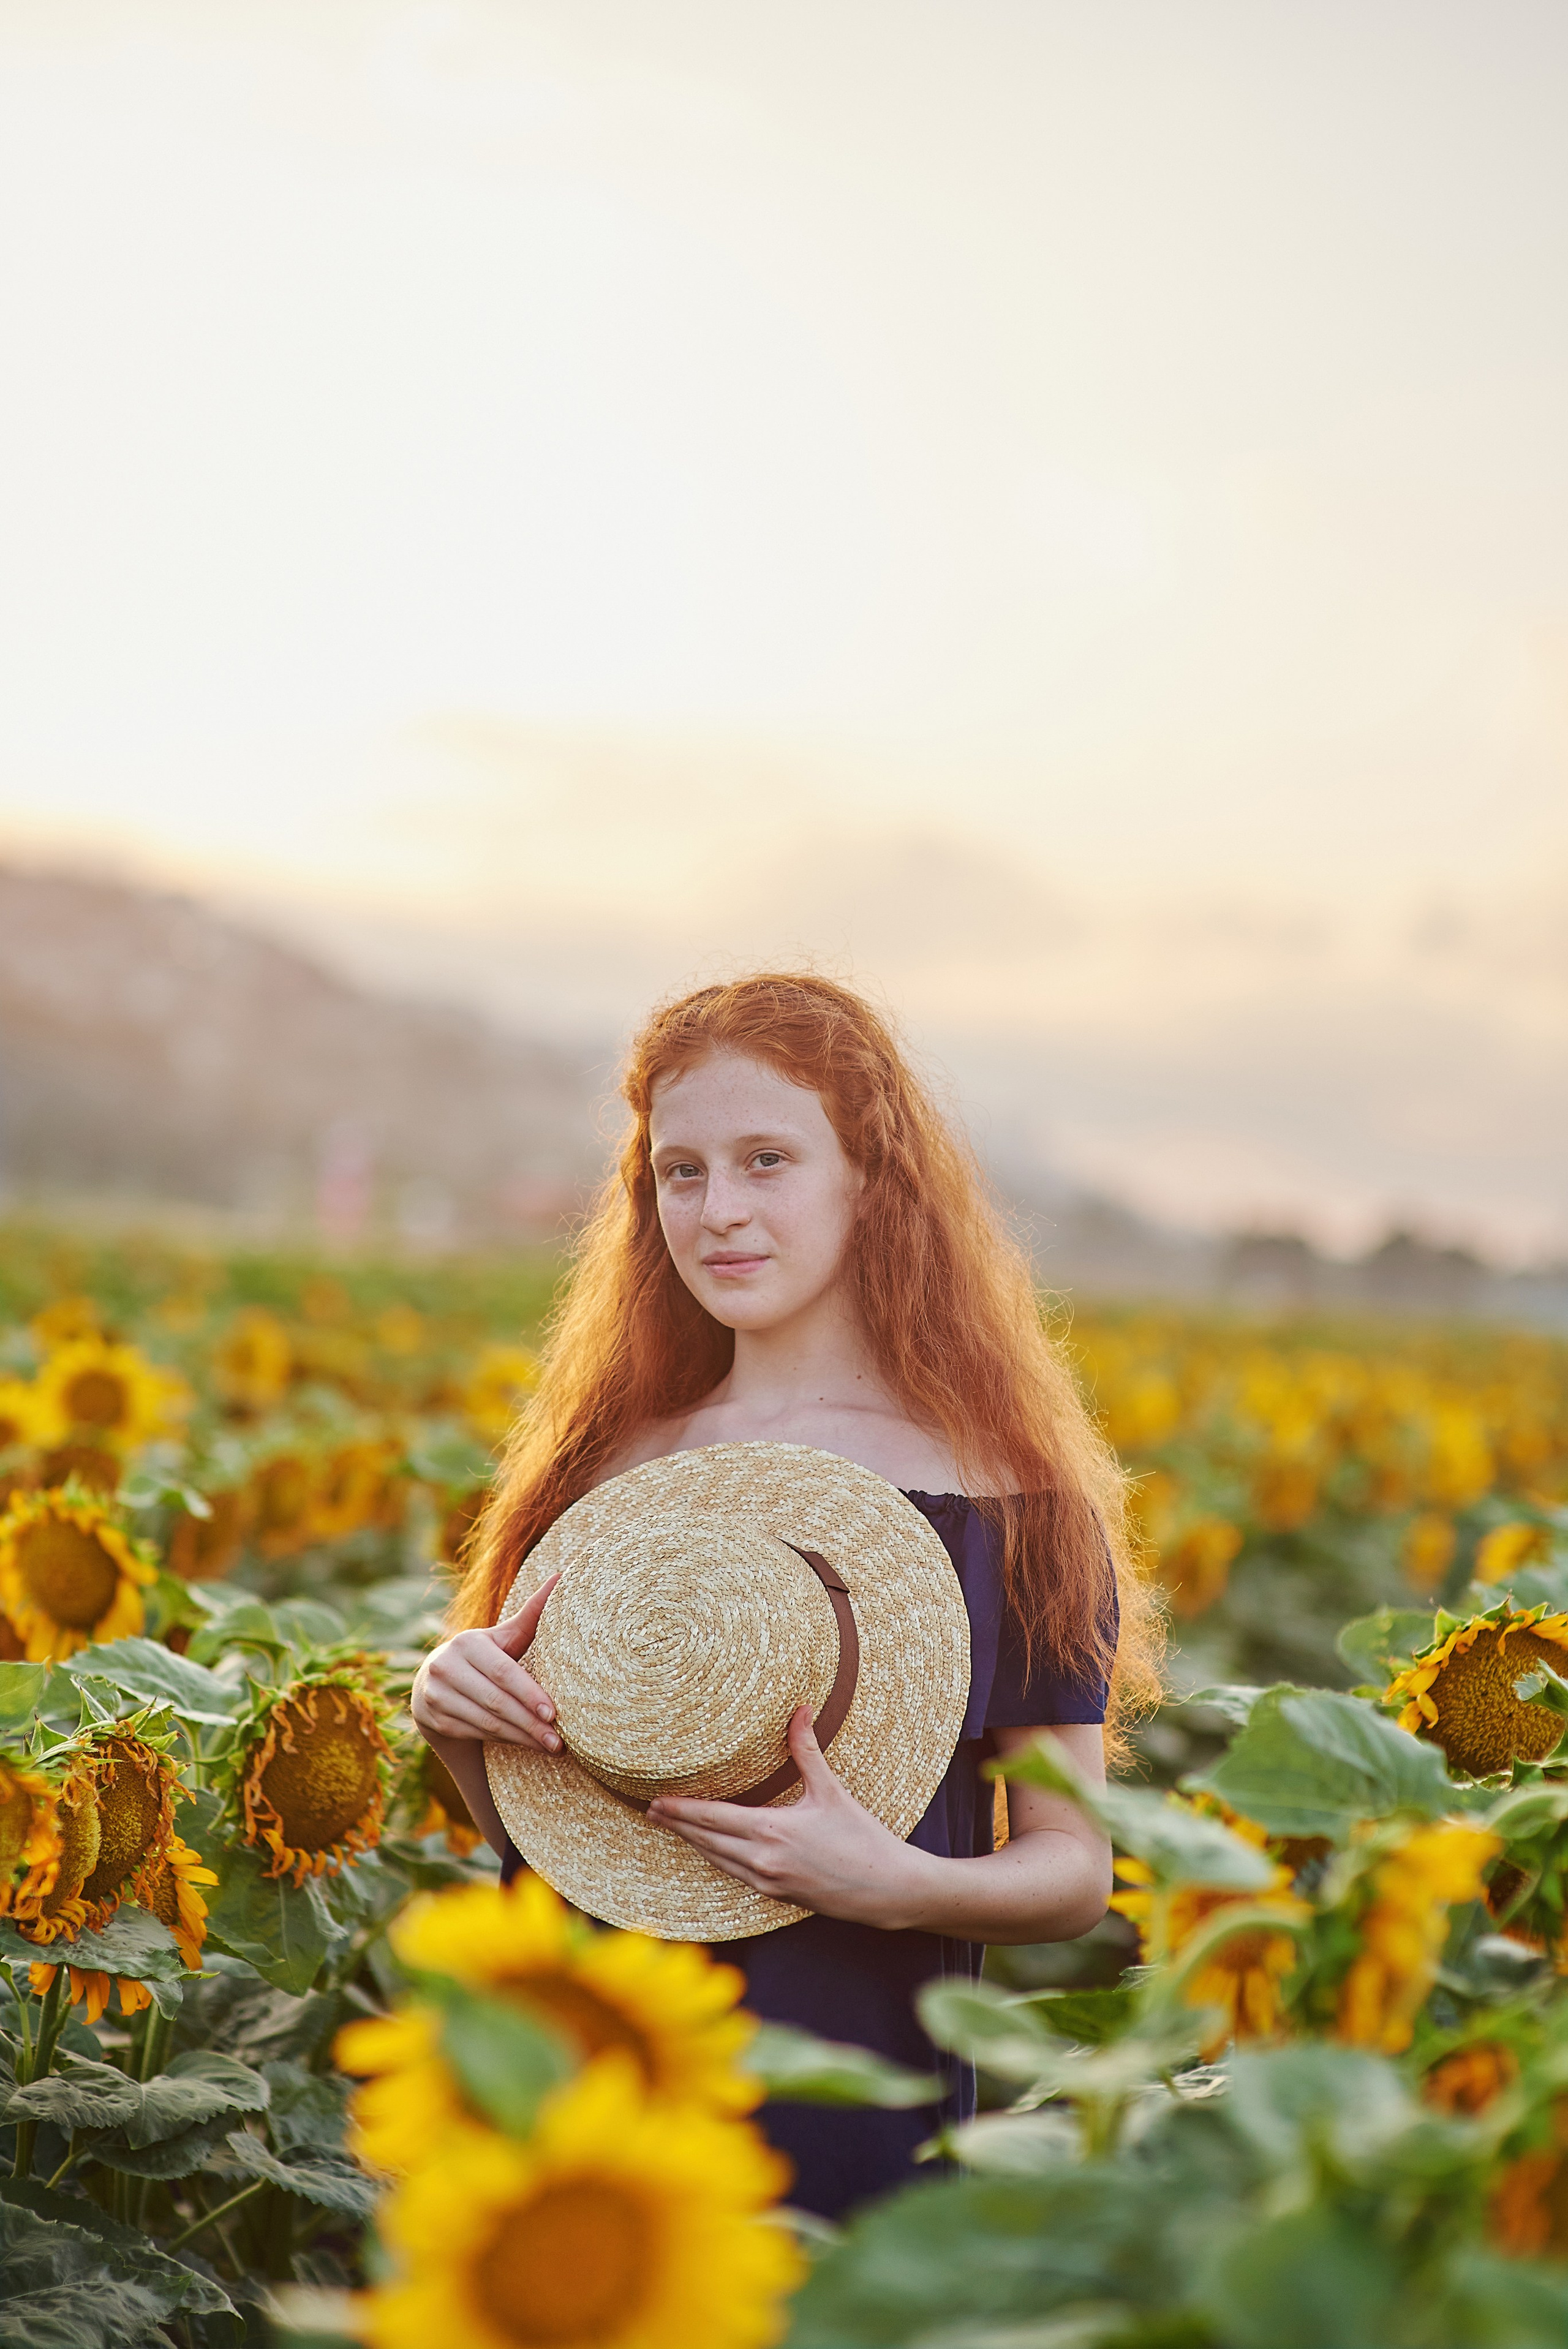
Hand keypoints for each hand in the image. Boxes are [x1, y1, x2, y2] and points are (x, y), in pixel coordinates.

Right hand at [411, 1577, 562, 1754]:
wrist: (436, 1684)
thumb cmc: (484, 1658)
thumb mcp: (503, 1637)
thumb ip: (531, 1614)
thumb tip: (562, 1576)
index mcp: (467, 1643)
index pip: (503, 1672)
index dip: (529, 1693)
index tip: (554, 1713)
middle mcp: (445, 1667)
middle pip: (496, 1701)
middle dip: (530, 1723)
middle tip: (559, 1741)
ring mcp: (436, 1695)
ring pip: (486, 1722)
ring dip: (521, 1737)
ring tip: (551, 1747)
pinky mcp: (433, 1719)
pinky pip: (475, 1734)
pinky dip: (503, 1741)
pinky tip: (526, 1745)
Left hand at [646, 1707, 932, 1928]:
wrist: (887, 1889)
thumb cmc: (863, 1838)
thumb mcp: (832, 1791)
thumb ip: (807, 1750)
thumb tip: (798, 1709)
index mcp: (771, 1831)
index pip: (712, 1818)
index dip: (681, 1810)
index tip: (656, 1801)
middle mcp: (762, 1859)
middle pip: (705, 1841)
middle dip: (677, 1825)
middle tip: (650, 1811)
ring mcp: (767, 1881)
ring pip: (717, 1860)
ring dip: (693, 1843)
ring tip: (673, 1828)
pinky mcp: (777, 1895)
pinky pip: (735, 1875)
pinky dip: (717, 1859)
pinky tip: (711, 1851)